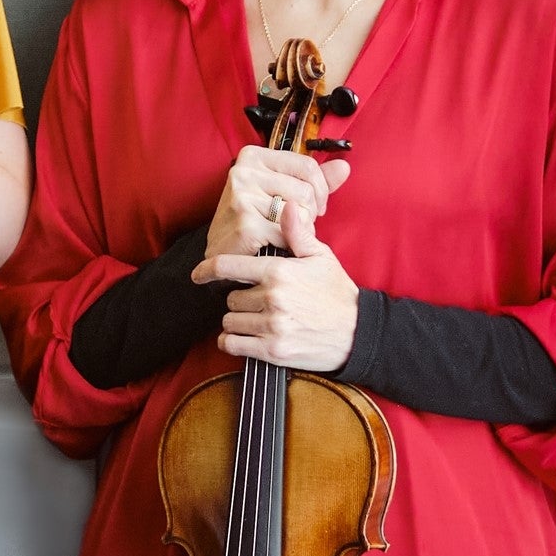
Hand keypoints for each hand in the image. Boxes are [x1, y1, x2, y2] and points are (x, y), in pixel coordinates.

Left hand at [197, 200, 359, 371]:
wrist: (357, 332)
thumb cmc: (336, 292)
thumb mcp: (321, 257)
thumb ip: (297, 232)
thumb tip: (286, 205)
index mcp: (279, 271)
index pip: (229, 266)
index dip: (208, 269)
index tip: (198, 274)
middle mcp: (272, 298)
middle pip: (229, 297)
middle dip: (239, 298)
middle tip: (257, 300)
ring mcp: (272, 326)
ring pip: (229, 321)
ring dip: (237, 321)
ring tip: (256, 319)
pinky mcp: (272, 351)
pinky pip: (232, 344)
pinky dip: (233, 342)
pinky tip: (244, 337)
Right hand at [205, 147, 350, 261]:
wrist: (224, 254)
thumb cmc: (255, 221)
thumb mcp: (283, 192)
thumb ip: (314, 180)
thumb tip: (344, 166)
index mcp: (253, 156)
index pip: (307, 165)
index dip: (320, 190)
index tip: (315, 206)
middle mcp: (243, 171)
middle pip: (305, 190)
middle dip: (309, 213)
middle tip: (294, 225)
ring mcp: (241, 196)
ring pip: (298, 211)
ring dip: (299, 230)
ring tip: (283, 234)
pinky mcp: (245, 223)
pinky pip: (287, 232)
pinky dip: (288, 244)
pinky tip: (275, 246)